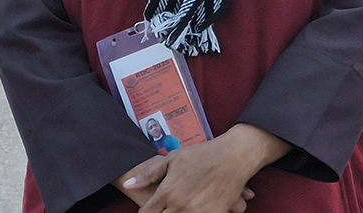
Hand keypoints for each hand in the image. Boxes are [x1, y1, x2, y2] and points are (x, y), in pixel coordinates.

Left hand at [119, 152, 253, 212]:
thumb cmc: (202, 155)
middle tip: (165, 207)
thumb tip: (128, 184)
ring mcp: (196, 212)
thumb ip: (149, 174)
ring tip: (180, 207)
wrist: (233, 156)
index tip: (149, 210)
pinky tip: (195, 209)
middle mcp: (179, 205)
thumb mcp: (173, 158)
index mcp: (167, 192)